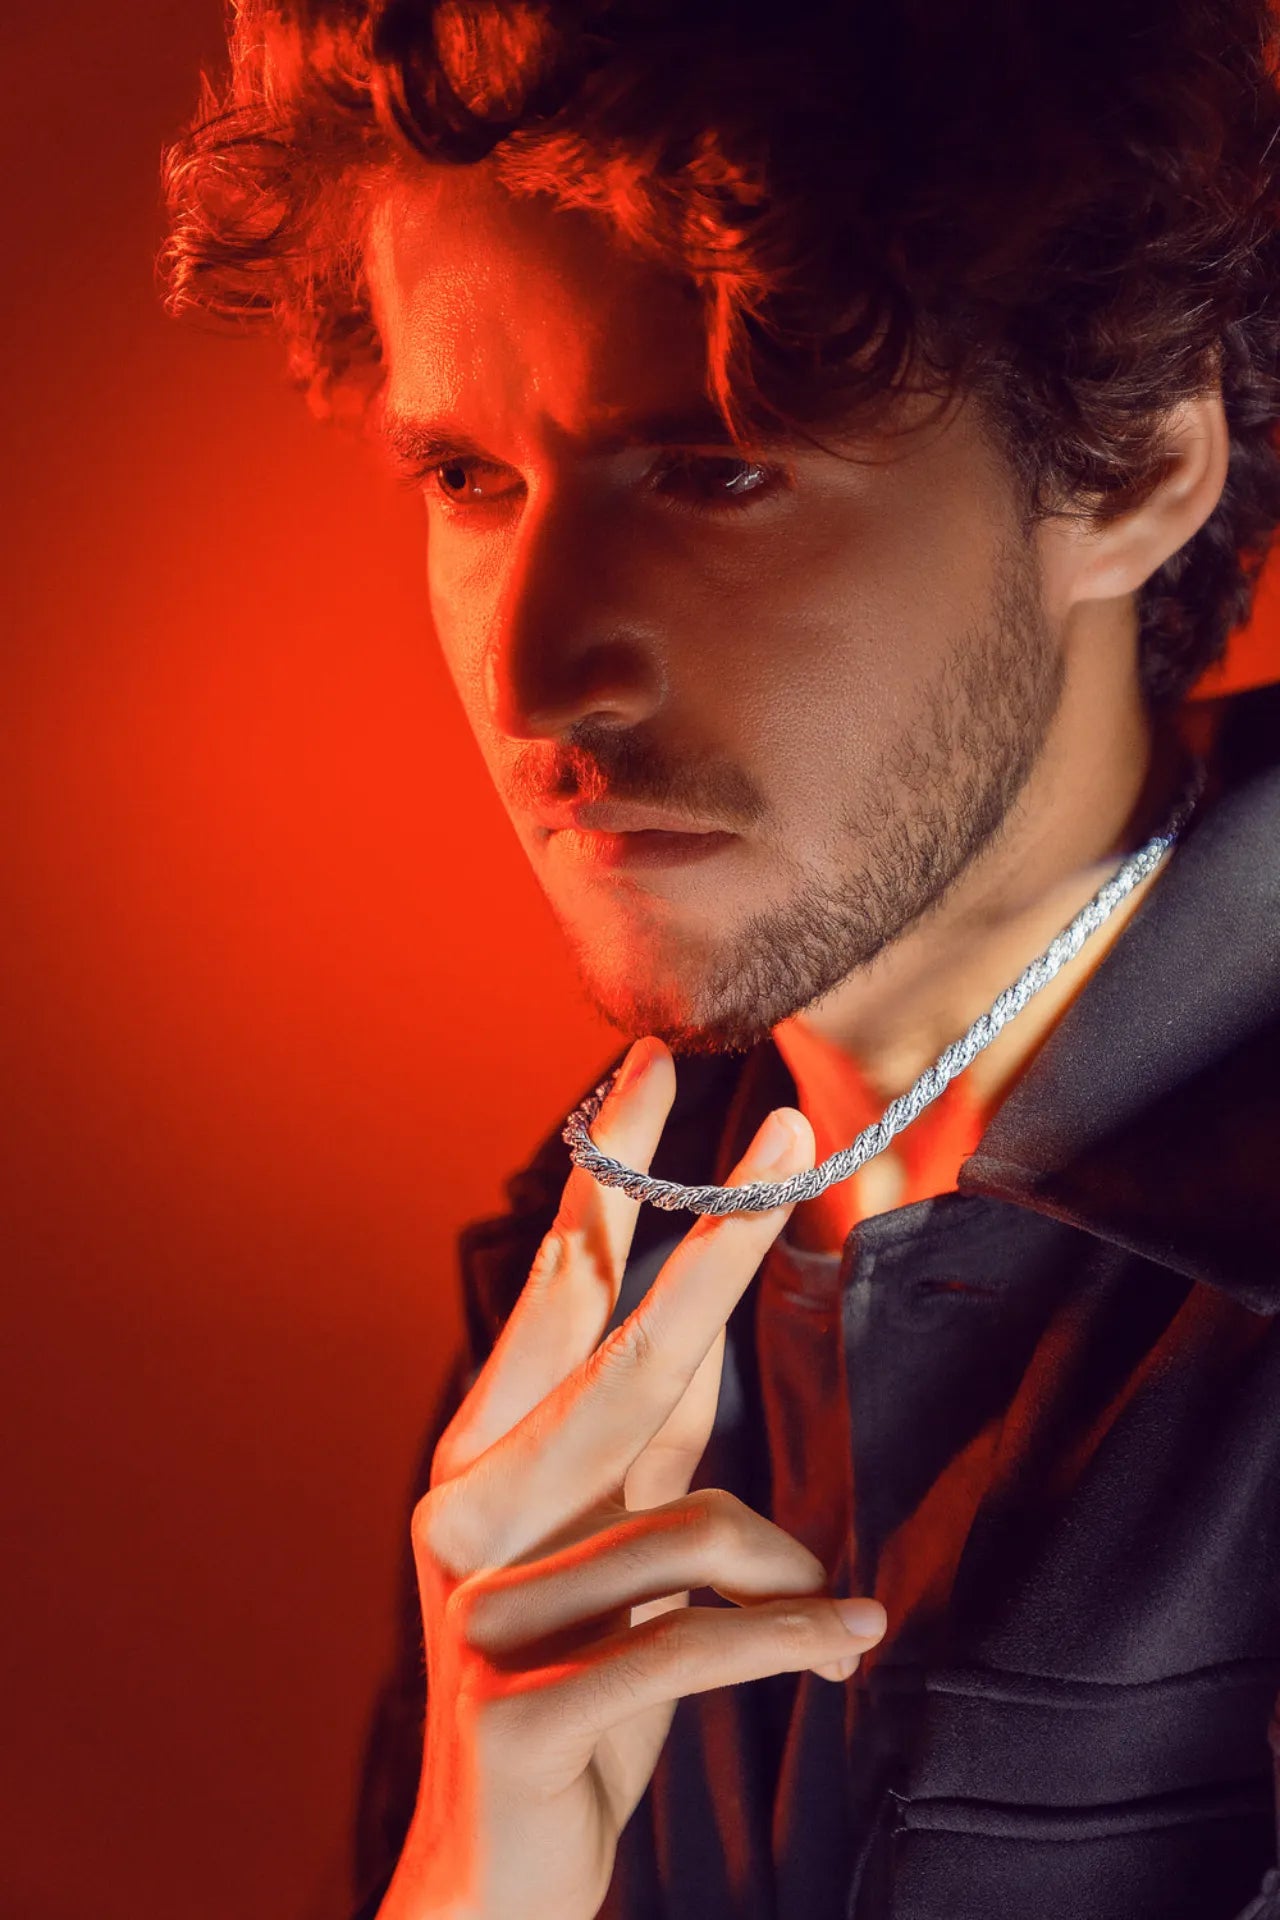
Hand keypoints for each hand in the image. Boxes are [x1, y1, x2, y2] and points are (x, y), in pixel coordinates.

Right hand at [378, 1038, 886, 1919]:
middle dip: (714, 1241)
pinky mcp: (523, 1712)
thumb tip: (702, 1313)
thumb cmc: (575, 1696)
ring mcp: (482, 1610)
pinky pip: (693, 1642)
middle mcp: (467, 1510)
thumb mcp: (616, 1550)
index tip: (657, 1068)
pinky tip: (859, 1642)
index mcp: (486, 1457)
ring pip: (687, 1518)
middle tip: (793, 1131)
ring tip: (828, 1617)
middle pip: (618, 1356)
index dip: (609, 1178)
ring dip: (783, 1574)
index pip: (557, 1291)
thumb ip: (643, 1443)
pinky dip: (794, 1640)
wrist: (495, 1878)